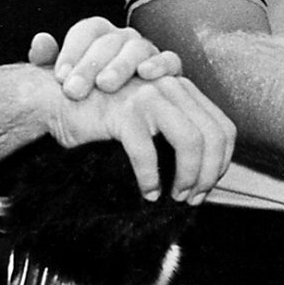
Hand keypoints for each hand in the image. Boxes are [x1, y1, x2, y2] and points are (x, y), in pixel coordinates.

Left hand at [29, 17, 181, 99]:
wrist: (116, 117)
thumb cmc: (88, 97)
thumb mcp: (64, 80)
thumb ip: (46, 59)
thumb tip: (41, 40)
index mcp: (99, 36)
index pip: (87, 31)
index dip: (72, 51)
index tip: (60, 77)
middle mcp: (124, 39)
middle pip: (110, 41)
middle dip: (90, 65)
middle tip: (74, 90)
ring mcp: (148, 52)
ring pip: (138, 48)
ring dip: (121, 65)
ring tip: (105, 85)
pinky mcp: (169, 69)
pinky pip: (170, 60)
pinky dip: (160, 64)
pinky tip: (146, 74)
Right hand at [47, 74, 233, 203]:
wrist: (60, 100)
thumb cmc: (104, 116)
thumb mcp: (149, 119)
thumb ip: (176, 131)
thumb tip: (203, 174)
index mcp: (182, 89)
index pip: (223, 127)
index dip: (222, 161)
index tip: (208, 185)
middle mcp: (170, 87)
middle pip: (212, 136)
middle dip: (209, 174)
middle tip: (193, 197)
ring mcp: (148, 96)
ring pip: (190, 141)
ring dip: (188, 176)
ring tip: (175, 195)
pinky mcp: (124, 112)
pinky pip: (148, 152)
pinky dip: (150, 178)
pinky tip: (146, 191)